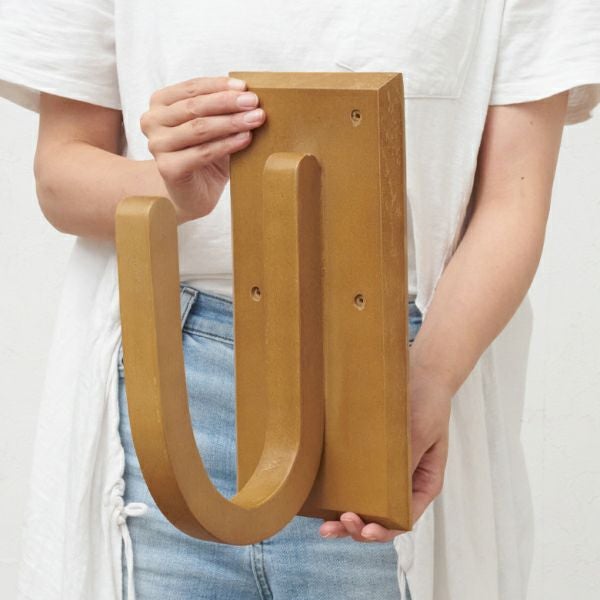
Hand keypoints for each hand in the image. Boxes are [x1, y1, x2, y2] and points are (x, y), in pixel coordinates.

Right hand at [140, 75, 265, 222]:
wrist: (191, 195)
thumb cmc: (204, 158)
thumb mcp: (212, 128)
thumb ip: (221, 111)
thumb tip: (250, 96)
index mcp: (160, 104)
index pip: (192, 88)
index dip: (219, 85)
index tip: (244, 86)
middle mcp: (152, 121)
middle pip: (194, 107)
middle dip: (228, 102)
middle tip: (254, 101)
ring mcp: (157, 145)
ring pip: (199, 128)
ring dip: (231, 122)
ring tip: (255, 119)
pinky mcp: (168, 168)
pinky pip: (203, 152)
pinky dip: (227, 145)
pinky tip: (245, 139)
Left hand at [319, 349, 451, 542]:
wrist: (422, 371)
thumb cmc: (427, 401)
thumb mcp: (420, 432)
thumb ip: (405, 461)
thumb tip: (385, 491)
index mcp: (423, 483)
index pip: (404, 519)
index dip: (383, 531)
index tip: (364, 530)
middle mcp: (404, 482)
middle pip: (382, 518)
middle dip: (357, 529)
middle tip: (332, 528)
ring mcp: (387, 471)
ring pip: (367, 504)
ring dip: (347, 519)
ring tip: (324, 526)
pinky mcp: (371, 456)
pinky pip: (357, 481)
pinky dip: (343, 494)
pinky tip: (323, 500)